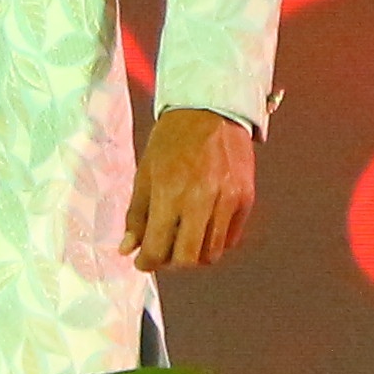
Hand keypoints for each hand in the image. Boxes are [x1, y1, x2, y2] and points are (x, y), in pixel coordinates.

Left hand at [126, 105, 261, 268]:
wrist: (211, 110)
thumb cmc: (172, 140)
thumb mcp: (145, 173)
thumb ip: (137, 215)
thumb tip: (127, 249)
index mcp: (170, 193)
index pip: (158, 248)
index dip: (146, 262)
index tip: (142, 261)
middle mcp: (202, 200)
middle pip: (188, 259)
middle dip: (171, 262)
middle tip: (163, 253)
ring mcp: (228, 200)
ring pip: (213, 253)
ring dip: (195, 254)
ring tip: (184, 240)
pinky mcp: (246, 198)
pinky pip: (231, 237)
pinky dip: (215, 241)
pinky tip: (204, 227)